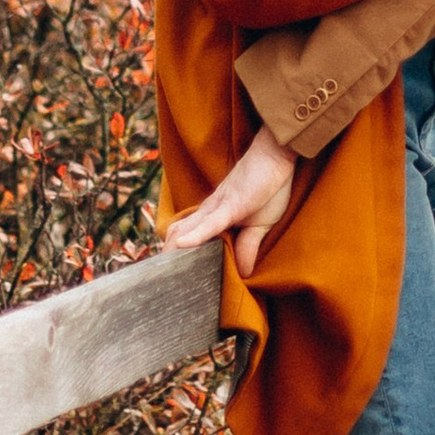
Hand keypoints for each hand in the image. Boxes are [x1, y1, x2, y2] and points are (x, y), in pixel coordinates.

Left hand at [163, 124, 297, 276]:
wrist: (276, 155)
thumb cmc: (269, 187)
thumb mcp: (261, 225)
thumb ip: (249, 247)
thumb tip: (244, 273)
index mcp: (214, 217)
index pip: (186, 236)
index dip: (174, 253)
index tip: (167, 274)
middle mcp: (208, 212)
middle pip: (177, 235)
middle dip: (166, 257)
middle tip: (158, 279)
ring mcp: (216, 208)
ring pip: (186, 230)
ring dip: (173, 251)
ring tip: (164, 273)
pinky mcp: (229, 205)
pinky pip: (209, 223)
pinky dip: (195, 236)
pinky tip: (183, 246)